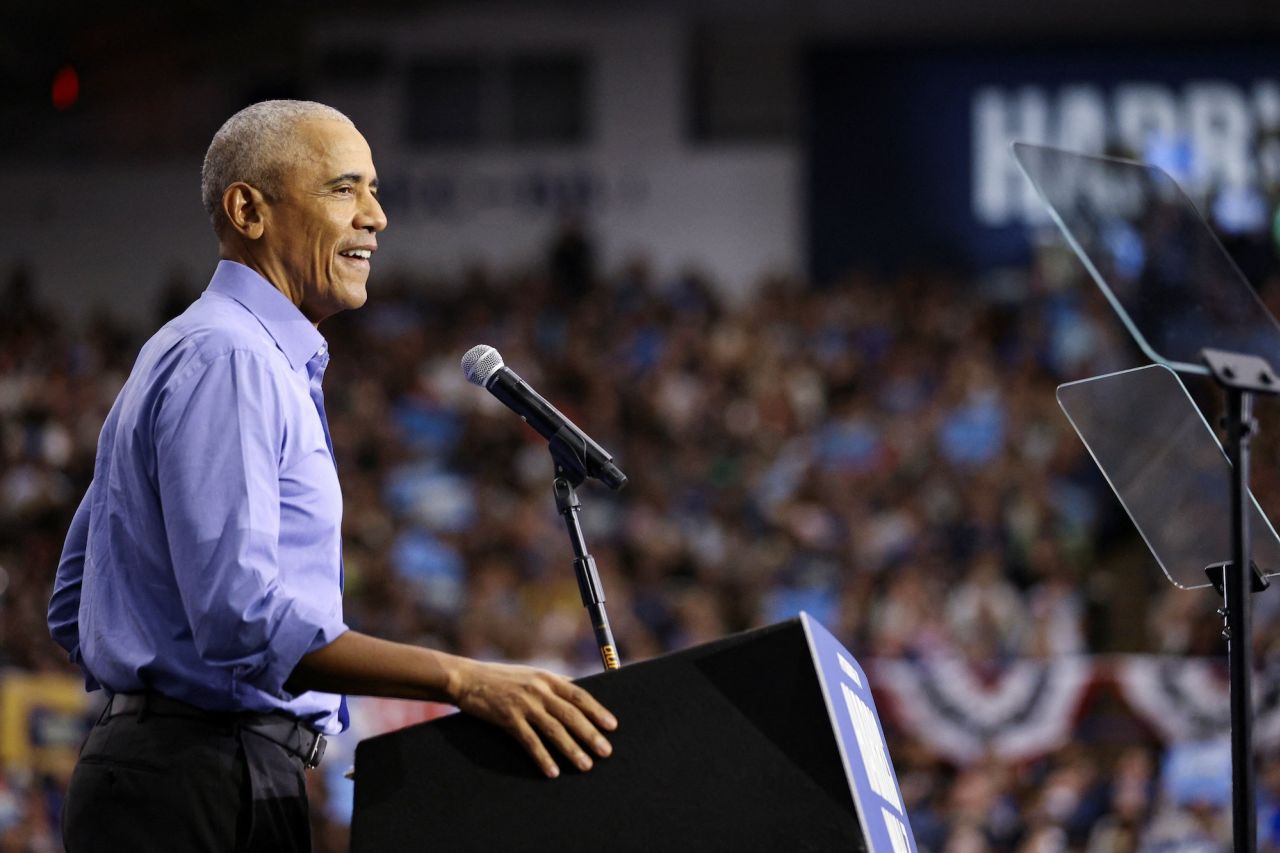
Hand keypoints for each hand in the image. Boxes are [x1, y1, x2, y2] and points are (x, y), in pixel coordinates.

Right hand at [448, 659, 617, 778]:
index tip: (612, 726)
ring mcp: (524, 704)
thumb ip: (552, 683)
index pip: (579, 695)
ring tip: (585, 765)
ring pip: (554, 730)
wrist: (468, 678)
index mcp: (547, 678)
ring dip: (572, 749)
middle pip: (571, 715)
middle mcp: (539, 690)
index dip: (597, 711)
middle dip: (591, 734)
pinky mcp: (508, 718)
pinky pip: (530, 742)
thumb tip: (577, 690)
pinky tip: (553, 771)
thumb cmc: (501, 677)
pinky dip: (543, 758)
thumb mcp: (530, 674)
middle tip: (605, 752)